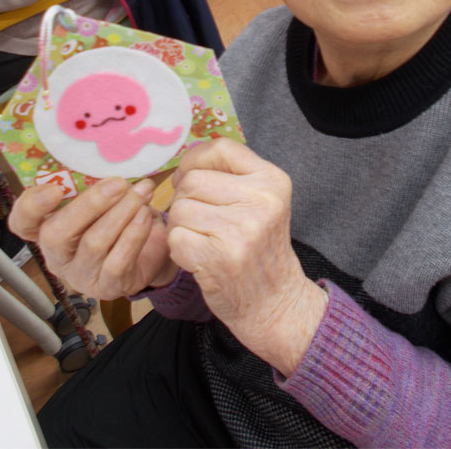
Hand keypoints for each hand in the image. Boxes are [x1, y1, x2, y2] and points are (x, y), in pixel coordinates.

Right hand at [8, 177, 177, 299]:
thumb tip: (109, 158)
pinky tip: (146, 216)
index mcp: (47, 228)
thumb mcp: (103, 199)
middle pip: (57, 234)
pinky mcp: (107, 286)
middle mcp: (57, 254)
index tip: (54, 189)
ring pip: (93, 243)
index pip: (22, 221)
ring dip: (121, 213)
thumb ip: (94, 183)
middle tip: (118, 183)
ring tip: (142, 192)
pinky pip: (117, 261)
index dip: (32, 206)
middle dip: (90, 204)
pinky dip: (134, 235)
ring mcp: (81, 274)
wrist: (151, 252)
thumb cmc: (119, 218)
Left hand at [167, 139, 327, 376]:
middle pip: (193, 180)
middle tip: (199, 220)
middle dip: (185, 199)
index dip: (195, 159)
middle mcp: (261, 201)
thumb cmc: (260, 247)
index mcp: (272, 180)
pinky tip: (199, 257)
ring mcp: (240, 230)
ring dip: (181, 225)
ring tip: (203, 240)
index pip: (222, 147)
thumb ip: (231, 176)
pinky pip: (175, 236)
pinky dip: (179, 248)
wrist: (275, 302)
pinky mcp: (218, 257)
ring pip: (180, 208)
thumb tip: (185, 162)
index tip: (189, 177)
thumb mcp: (263, 202)